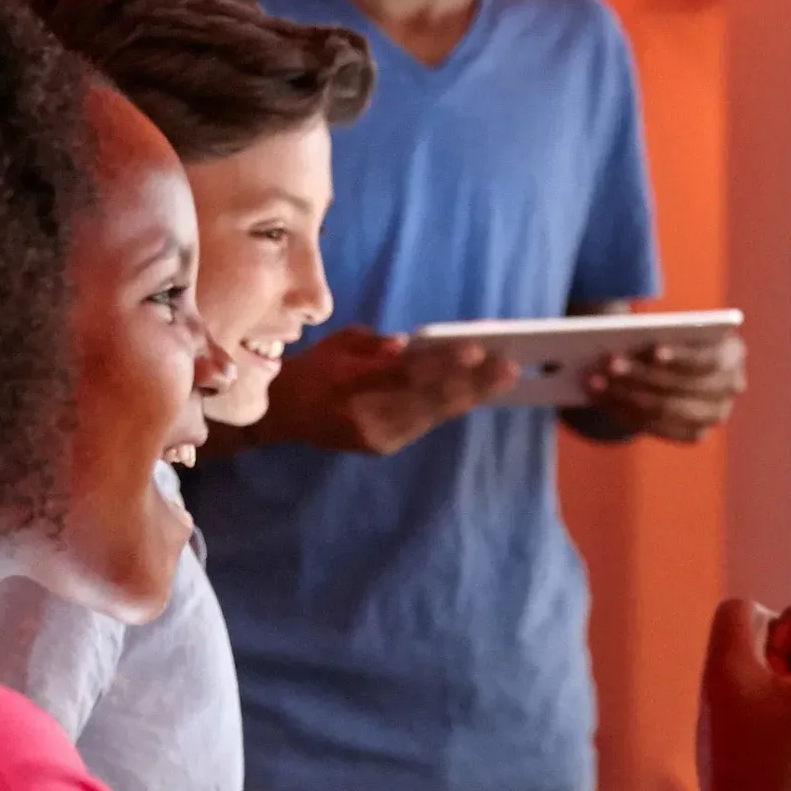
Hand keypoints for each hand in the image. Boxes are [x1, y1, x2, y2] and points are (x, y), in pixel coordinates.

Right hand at [267, 326, 517, 455]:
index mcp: (347, 384)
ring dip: (469, 396)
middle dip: (470, 384)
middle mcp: (364, 417)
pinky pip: (425, 424)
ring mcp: (375, 437)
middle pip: (425, 399)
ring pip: (431, 415)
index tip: (475, 351)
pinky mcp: (383, 446)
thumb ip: (374, 345)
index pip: (402, 374)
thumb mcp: (339, 344)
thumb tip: (405, 345)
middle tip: (507, 367)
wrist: (283, 414)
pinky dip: (452, 406)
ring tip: (503, 378)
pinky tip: (477, 393)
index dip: (441, 364)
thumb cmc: (316, 368)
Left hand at [582, 335, 746, 443]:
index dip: (681, 358)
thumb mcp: (672, 328)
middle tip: (607, 364)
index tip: (654, 351)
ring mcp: (714, 414)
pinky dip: (626, 413)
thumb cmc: (675, 336)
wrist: (684, 365)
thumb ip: (656, 332)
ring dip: (625, 396)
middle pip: (682, 387)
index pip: (707, 360)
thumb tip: (616, 340)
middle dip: (641, 376)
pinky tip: (602, 400)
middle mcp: (730, 387)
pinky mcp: (695, 433)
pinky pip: (658, 428)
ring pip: (667, 410)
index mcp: (731, 353)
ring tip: (594, 381)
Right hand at [689, 600, 790, 790]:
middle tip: (763, 733)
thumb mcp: (723, 672)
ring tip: (774, 749)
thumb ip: (734, 617)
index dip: (760, 653)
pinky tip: (785, 763)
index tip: (758, 706)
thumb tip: (759, 614)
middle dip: (776, 678)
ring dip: (783, 703)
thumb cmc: (740, 764)